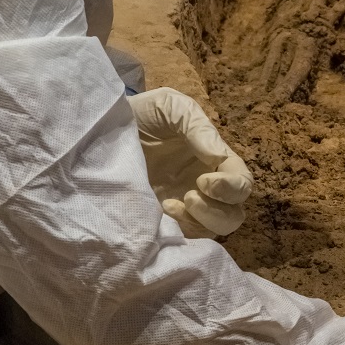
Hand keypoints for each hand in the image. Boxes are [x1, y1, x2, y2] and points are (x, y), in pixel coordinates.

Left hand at [128, 88, 252, 238]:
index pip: (242, 182)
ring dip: (201, 222)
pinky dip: (180, 230)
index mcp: (214, 159)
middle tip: (189, 195)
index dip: (230, 187)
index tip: (203, 180)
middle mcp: (206, 186)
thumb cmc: (142, 113)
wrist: (102, 128)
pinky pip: (185, 237)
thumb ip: (198, 128)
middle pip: (234, 213)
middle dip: (218, 210)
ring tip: (171, 205)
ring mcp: (184, 205)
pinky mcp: (161, 219)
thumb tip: (218, 158)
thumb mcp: (171, 107)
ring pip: (215, 230)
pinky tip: (160, 210)